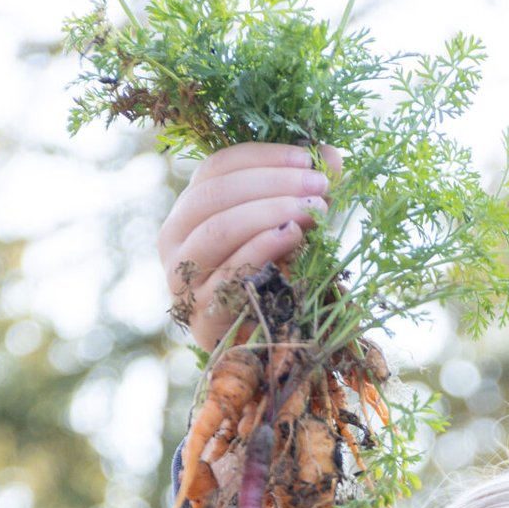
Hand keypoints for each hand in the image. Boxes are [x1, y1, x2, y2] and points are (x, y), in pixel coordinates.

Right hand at [157, 142, 340, 352]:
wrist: (262, 353)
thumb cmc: (276, 281)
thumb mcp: (292, 228)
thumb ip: (305, 193)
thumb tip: (333, 155)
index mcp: (192, 210)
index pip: (218, 168)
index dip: (264, 158)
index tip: (310, 160)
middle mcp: (175, 239)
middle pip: (215, 195)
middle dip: (272, 184)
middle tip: (319, 189)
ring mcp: (181, 278)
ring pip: (217, 229)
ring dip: (269, 213)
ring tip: (313, 211)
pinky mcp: (199, 315)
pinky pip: (227, 274)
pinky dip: (261, 249)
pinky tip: (292, 236)